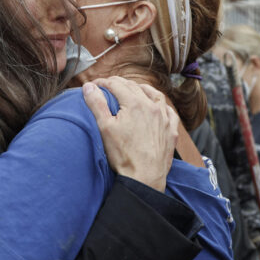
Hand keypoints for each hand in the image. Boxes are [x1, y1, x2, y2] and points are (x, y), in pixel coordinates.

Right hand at [82, 76, 178, 191]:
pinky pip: (169, 111)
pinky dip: (161, 104)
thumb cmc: (123, 155)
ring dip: (141, 89)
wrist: (145, 177)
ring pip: (154, 94)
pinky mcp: (170, 131)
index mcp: (134, 103)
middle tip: (107, 86)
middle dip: (118, 84)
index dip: (103, 83)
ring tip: (133, 89)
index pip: (116, 85)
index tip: (94, 85)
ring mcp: (164, 118)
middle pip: (133, 87)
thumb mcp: (104, 128)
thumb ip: (97, 104)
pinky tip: (157, 106)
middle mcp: (151, 106)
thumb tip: (88, 87)